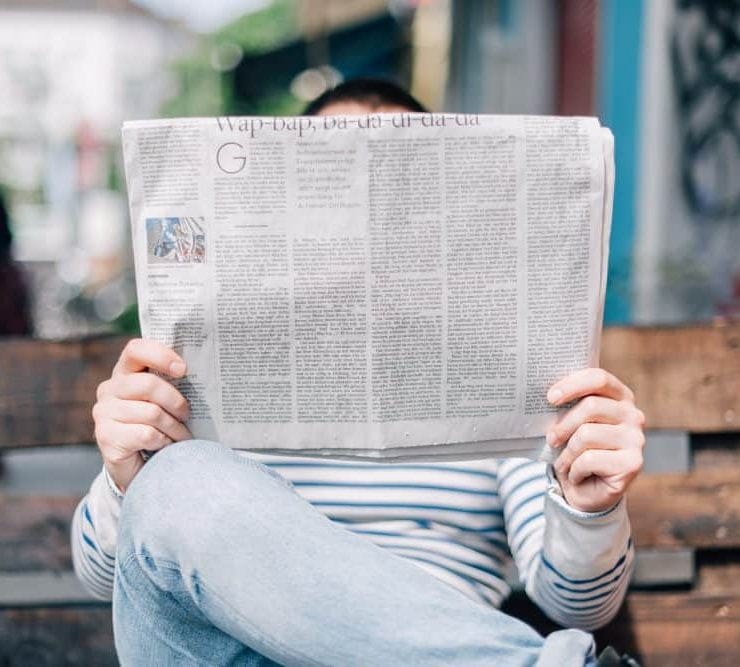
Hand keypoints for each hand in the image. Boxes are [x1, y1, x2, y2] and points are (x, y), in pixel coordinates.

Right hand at [92, 338, 191, 491]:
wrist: (138, 467)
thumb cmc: (158, 426)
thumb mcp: (163, 401)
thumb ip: (171, 384)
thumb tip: (203, 372)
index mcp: (124, 373)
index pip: (135, 349)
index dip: (160, 355)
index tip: (183, 369)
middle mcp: (109, 389)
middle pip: (148, 384)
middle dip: (176, 402)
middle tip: (187, 414)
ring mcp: (103, 413)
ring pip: (151, 413)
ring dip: (174, 427)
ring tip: (182, 436)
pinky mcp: (106, 437)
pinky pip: (146, 434)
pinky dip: (164, 441)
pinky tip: (166, 446)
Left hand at [546, 368, 644, 512]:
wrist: (585, 491)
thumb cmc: (574, 450)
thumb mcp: (569, 424)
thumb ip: (567, 406)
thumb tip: (548, 395)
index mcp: (619, 397)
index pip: (599, 379)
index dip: (573, 385)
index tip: (550, 398)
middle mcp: (633, 415)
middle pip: (591, 406)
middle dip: (563, 425)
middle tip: (551, 439)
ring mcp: (636, 439)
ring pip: (587, 434)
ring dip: (567, 453)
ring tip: (564, 462)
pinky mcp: (633, 463)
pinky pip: (590, 459)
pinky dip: (574, 469)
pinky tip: (576, 475)